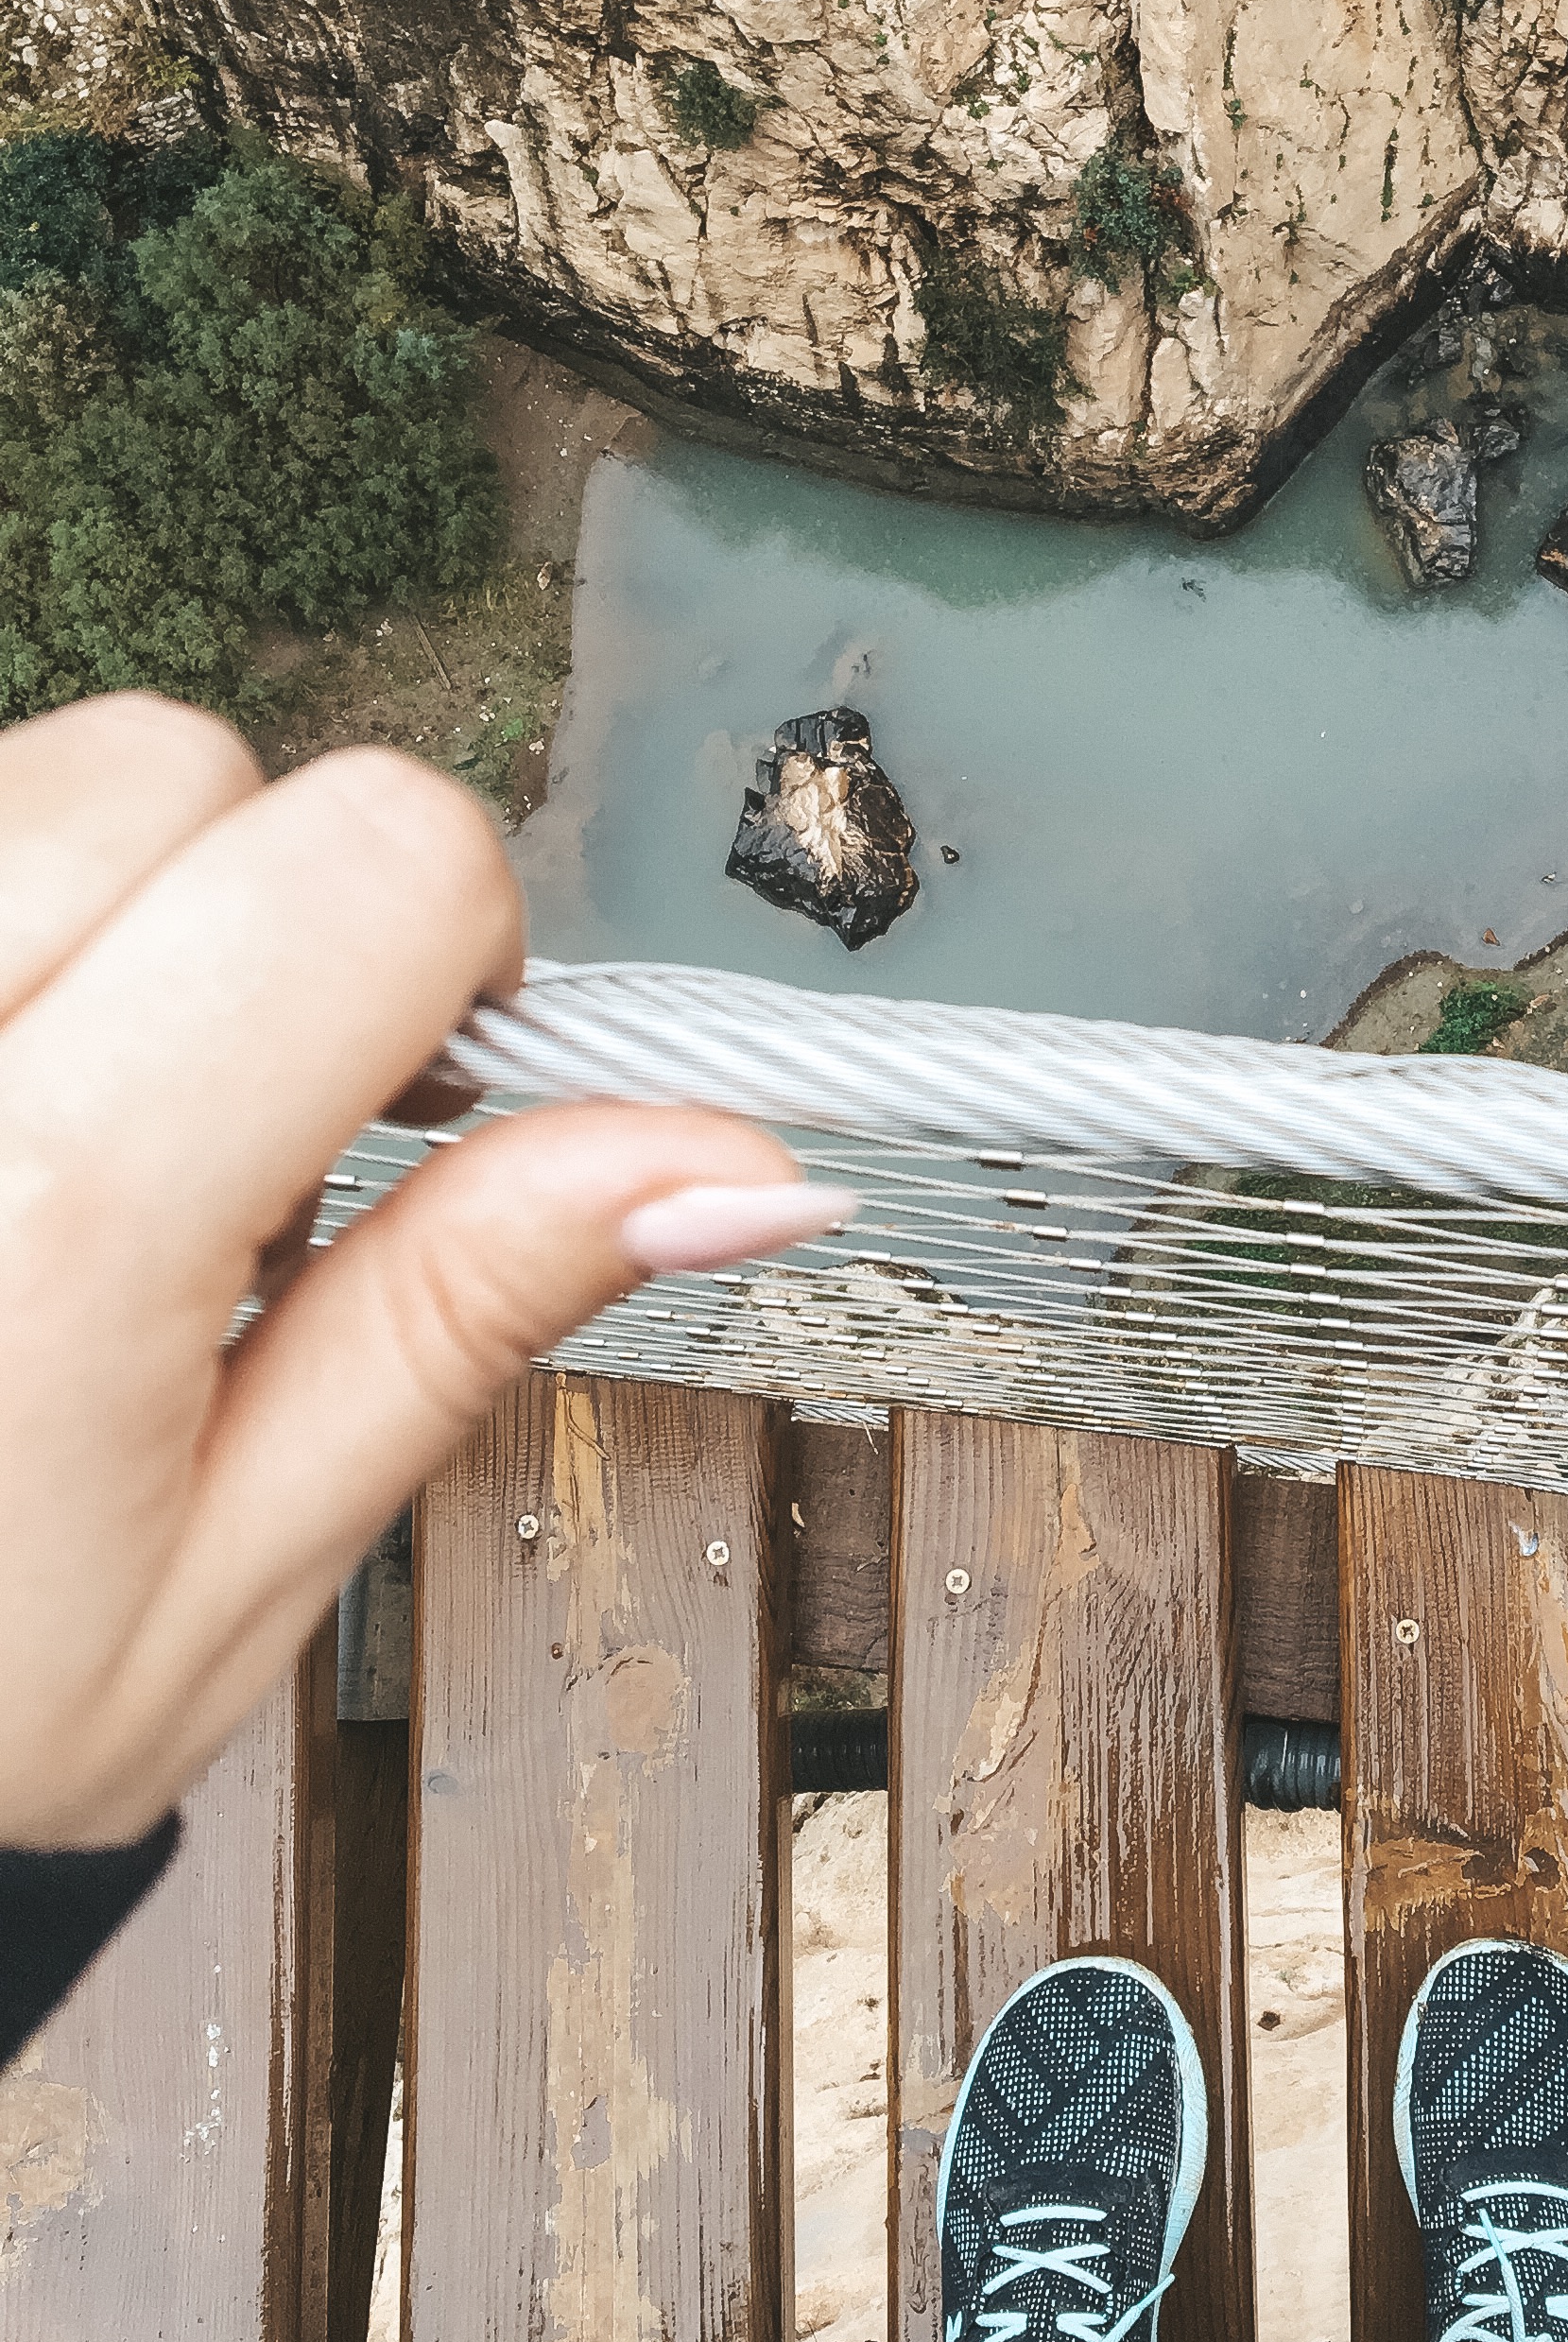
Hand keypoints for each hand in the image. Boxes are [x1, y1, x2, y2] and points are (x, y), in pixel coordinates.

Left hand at [0, 696, 849, 1847]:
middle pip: (177, 765)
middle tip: (202, 1130)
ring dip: (75, 911)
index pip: (374, 859)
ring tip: (42, 1126)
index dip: (450, 951)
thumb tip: (722, 1162)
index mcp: (51, 1217)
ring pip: (14, 777)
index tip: (405, 1084)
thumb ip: (461, 1311)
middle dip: (245, 908)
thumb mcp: (223, 1576)